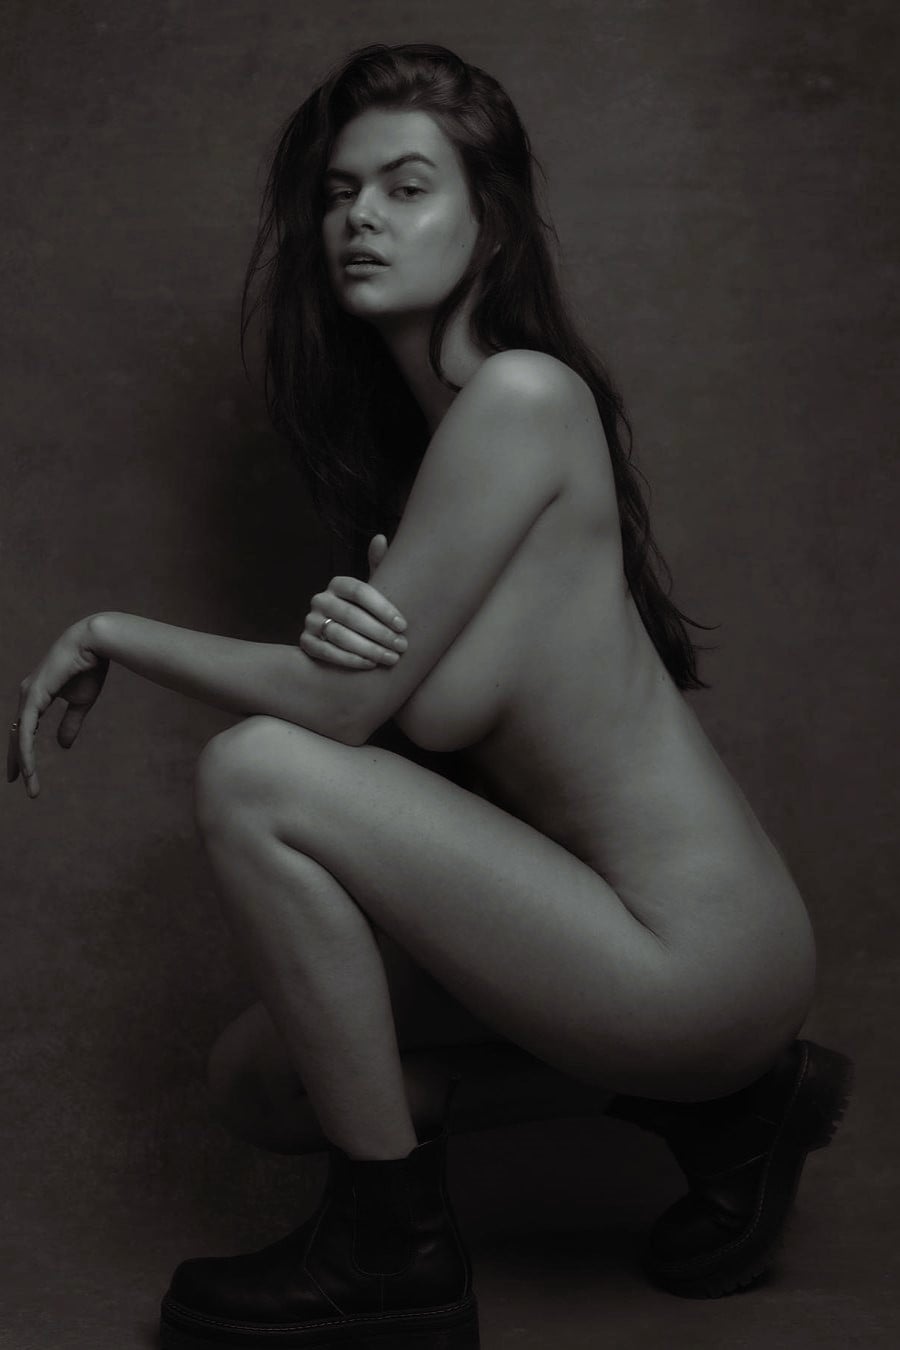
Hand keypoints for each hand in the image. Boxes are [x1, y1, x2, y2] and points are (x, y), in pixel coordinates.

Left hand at [7, 618, 109, 797]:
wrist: (94, 643)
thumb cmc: (89, 667)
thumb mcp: (81, 703)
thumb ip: (69, 724)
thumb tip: (62, 746)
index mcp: (36, 695)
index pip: (25, 729)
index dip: (22, 750)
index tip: (24, 772)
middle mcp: (27, 695)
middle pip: (17, 735)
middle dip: (17, 760)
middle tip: (16, 782)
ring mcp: (28, 695)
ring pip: (20, 736)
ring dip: (23, 762)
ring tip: (27, 783)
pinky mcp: (33, 696)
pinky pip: (27, 730)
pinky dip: (26, 751)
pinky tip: (28, 768)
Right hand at [300, 534, 408, 669]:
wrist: (341, 638)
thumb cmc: (367, 612)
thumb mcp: (374, 591)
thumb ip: (379, 566)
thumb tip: (380, 537)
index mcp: (338, 583)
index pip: (360, 592)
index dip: (383, 608)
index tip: (404, 625)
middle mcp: (320, 599)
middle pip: (351, 616)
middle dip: (380, 633)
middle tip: (402, 646)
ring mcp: (310, 621)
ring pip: (340, 635)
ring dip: (369, 649)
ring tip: (391, 658)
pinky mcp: (305, 642)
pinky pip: (326, 652)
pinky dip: (350, 660)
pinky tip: (370, 665)